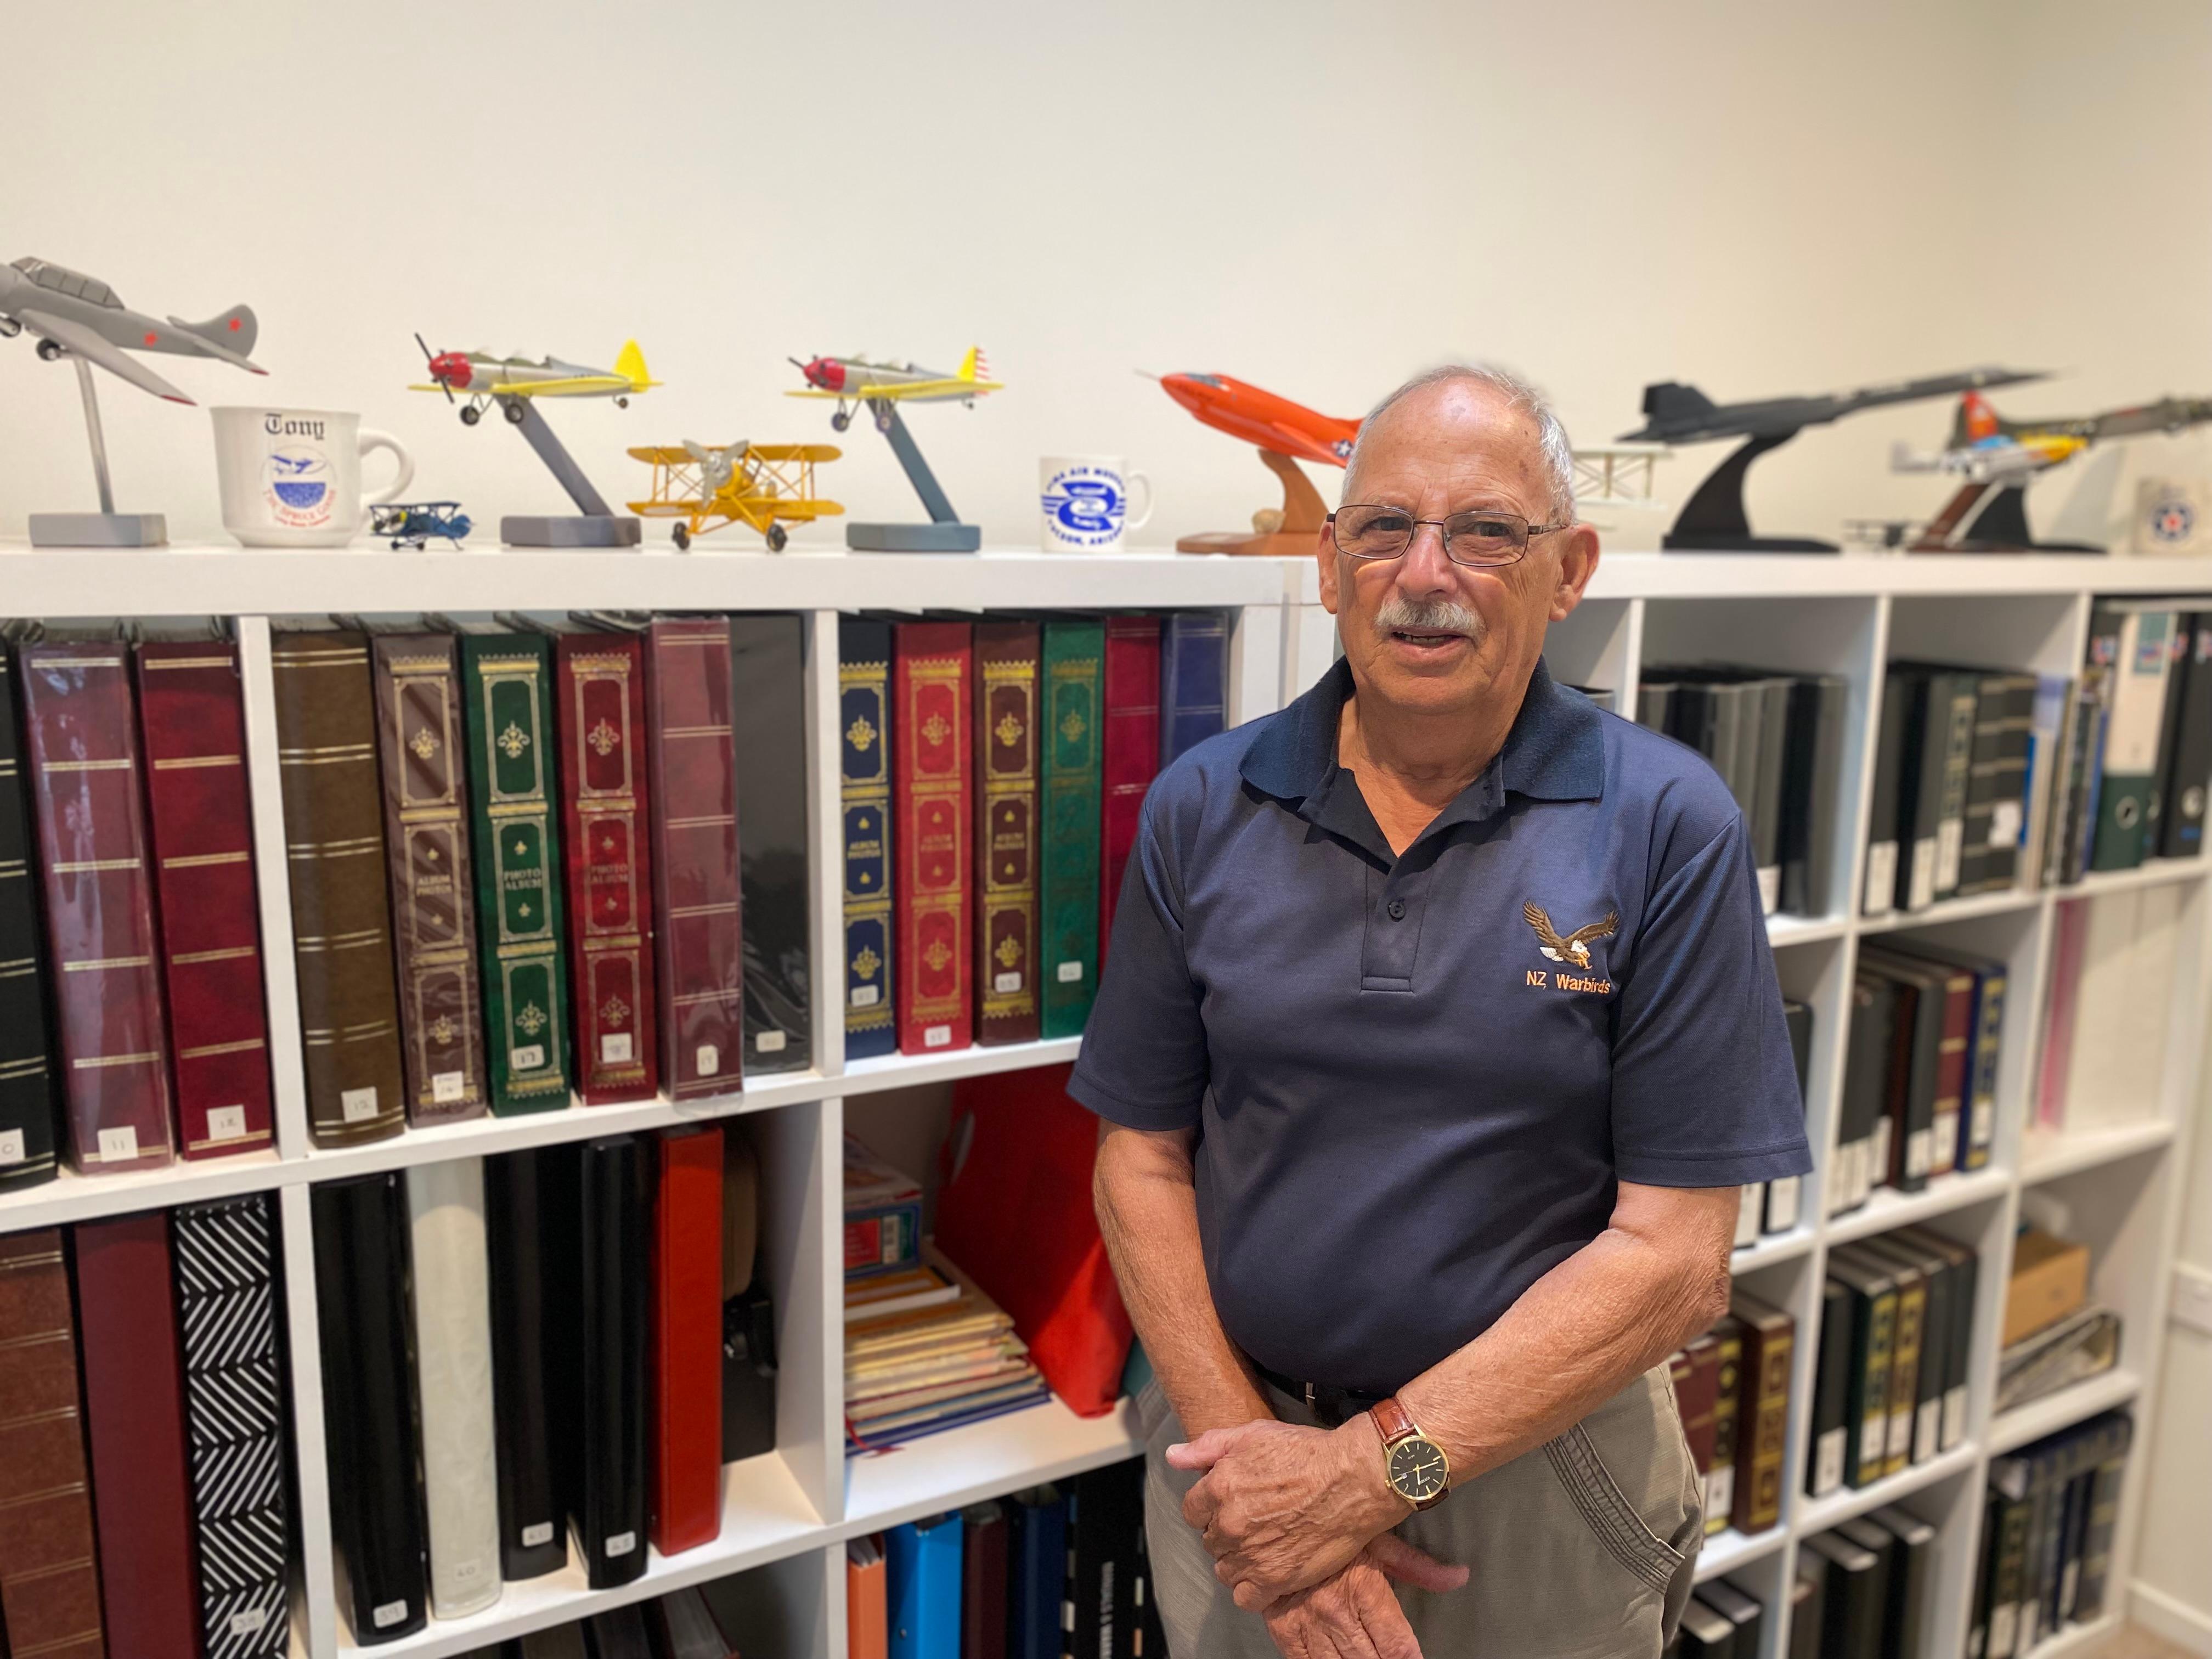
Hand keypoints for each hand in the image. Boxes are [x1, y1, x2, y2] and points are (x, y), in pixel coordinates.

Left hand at [1170, 1416, 1415, 1608]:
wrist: (1353, 1480)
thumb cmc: (1307, 1452)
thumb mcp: (1253, 1434)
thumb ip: (1207, 1447)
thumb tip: (1172, 1457)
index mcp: (1219, 1487)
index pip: (1192, 1511)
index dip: (1211, 1507)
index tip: (1234, 1504)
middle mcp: (1229, 1523)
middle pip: (1210, 1540)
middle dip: (1227, 1532)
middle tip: (1257, 1522)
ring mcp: (1250, 1555)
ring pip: (1225, 1569)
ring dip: (1239, 1560)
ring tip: (1266, 1545)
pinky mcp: (1275, 1580)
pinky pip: (1245, 1597)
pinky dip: (1254, 1588)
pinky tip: (1271, 1570)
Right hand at [1260, 1536, 1468, 1658]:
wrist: (1272, 1515)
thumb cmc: (1332, 1525)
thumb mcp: (1378, 1539)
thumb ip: (1419, 1567)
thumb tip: (1461, 1577)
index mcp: (1363, 1587)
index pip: (1397, 1646)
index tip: (1414, 1658)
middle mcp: (1336, 1611)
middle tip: (1391, 1656)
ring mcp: (1307, 1623)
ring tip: (1368, 1657)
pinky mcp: (1283, 1630)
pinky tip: (1337, 1658)